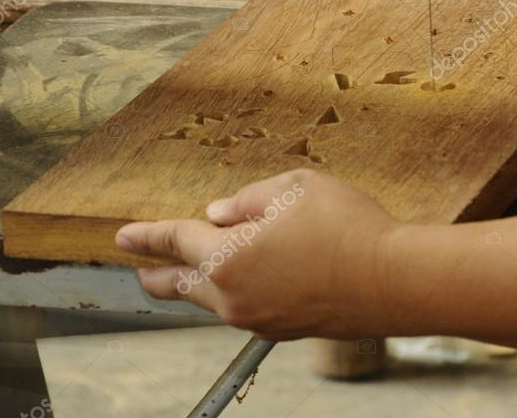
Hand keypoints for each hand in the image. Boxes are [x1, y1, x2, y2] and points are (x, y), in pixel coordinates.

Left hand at [114, 169, 400, 339]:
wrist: (394, 280)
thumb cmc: (346, 227)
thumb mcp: (296, 187)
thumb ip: (250, 198)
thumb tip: (222, 214)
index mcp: (226, 257)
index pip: (175, 241)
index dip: (146, 235)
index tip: (122, 236)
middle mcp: (233, 296)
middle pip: (181, 285)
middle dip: (158, 273)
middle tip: (143, 267)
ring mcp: (258, 318)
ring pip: (214, 299)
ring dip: (202, 281)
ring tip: (203, 264)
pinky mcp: (284, 329)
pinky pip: (247, 306)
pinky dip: (238, 290)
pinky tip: (256, 275)